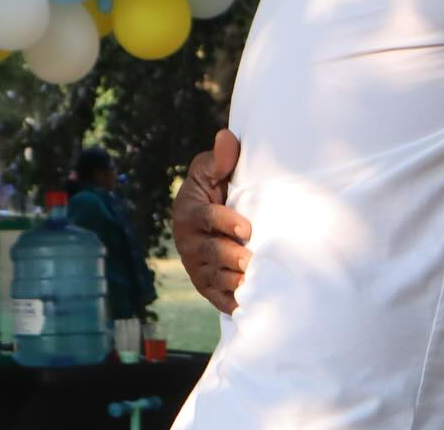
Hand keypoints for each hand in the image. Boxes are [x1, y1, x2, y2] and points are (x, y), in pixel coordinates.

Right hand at [173, 129, 250, 313]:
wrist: (212, 215)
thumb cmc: (216, 186)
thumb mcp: (213, 170)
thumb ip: (221, 159)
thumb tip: (226, 137)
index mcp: (189, 213)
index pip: (206, 219)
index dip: (225, 223)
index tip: (246, 228)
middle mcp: (189, 243)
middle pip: (211, 253)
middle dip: (232, 258)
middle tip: (252, 260)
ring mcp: (197, 266)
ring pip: (216, 278)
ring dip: (235, 282)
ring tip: (254, 283)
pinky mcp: (207, 285)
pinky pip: (218, 297)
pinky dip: (233, 302)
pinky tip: (250, 304)